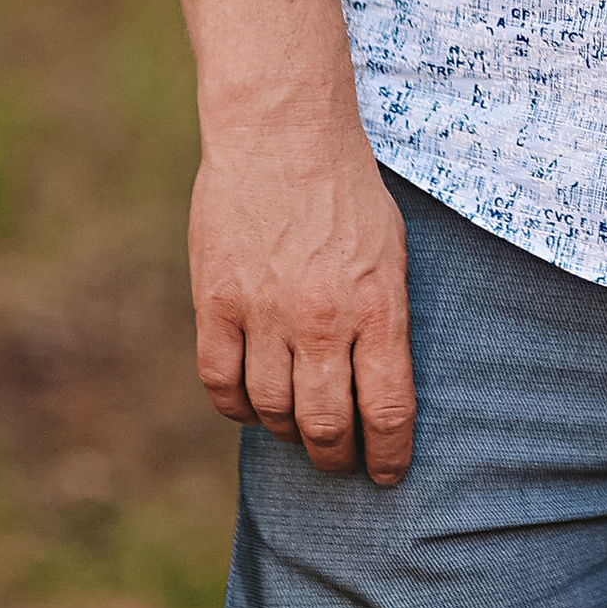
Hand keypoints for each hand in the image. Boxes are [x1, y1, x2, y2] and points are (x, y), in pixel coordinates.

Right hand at [190, 120, 415, 485]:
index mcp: (377, 308)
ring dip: (288, 433)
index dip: (388, 455)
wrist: (283, 134)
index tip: (388, 473)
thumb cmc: (347, 191)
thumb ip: (383, 320)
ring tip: (299, 432)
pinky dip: (237, 406)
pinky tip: (253, 405)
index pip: (387, 410)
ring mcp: (264, 313)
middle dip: (337, 457)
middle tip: (341, 462)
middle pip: (326, 425)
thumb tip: (375, 385)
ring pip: (272, 410)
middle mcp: (321, 320)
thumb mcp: (390, 253)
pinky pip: (221, 382)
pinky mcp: (216, 302)